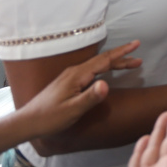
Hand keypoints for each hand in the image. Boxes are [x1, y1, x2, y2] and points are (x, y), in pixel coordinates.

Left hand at [17, 40, 142, 137]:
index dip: (121, 53)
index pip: (104, 60)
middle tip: (138, 55)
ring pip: (97, 66)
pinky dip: (105, 70)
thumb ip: (90, 97)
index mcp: (77, 75)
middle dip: (121, 57)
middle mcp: (75, 71)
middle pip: (102, 61)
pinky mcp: (69, 82)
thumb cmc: (50, 117)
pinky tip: (107, 73)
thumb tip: (107, 84)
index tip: (136, 44)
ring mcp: (71, 76)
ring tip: (130, 64)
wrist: (28, 121)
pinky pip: (92, 71)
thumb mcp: (72, 110)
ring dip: (114, 64)